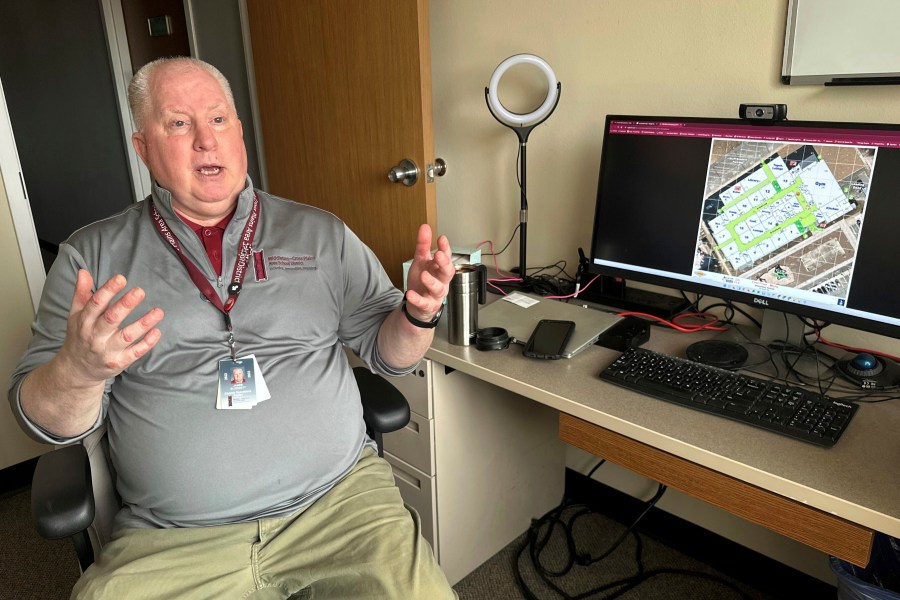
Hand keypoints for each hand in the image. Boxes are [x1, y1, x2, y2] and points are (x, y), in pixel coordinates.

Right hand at [57, 270, 163, 386]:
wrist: (76, 370)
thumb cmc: (79, 336)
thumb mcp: (76, 314)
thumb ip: (81, 293)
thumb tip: (84, 272)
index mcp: (84, 321)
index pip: (96, 303)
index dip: (108, 290)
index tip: (121, 278)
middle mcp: (95, 336)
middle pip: (111, 319)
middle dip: (125, 305)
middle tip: (140, 291)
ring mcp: (107, 350)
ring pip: (127, 336)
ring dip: (143, 324)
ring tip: (158, 312)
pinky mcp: (119, 362)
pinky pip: (135, 353)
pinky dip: (147, 343)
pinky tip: (157, 331)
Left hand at [404, 224, 454, 320]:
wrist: (417, 304)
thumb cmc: (422, 281)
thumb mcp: (421, 261)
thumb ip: (423, 245)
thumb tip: (425, 226)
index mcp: (440, 268)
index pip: (446, 257)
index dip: (445, 248)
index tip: (441, 238)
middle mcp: (441, 281)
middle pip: (448, 273)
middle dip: (444, 264)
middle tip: (439, 255)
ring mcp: (436, 294)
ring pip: (438, 289)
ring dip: (432, 282)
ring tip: (423, 275)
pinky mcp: (428, 306)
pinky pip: (424, 303)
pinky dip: (417, 299)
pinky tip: (410, 294)